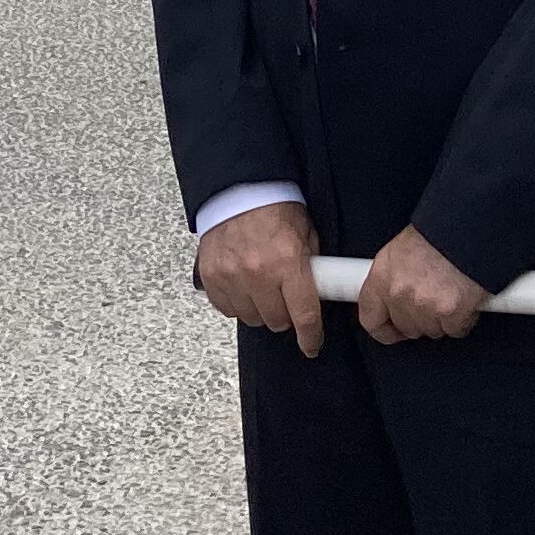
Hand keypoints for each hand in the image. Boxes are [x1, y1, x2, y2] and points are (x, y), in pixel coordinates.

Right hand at [192, 199, 323, 355]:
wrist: (238, 189)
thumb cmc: (274, 207)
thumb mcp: (305, 233)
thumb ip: (312, 267)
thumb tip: (322, 293)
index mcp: (288, 261)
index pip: (304, 315)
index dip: (311, 337)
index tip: (312, 344)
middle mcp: (258, 272)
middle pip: (276, 321)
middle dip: (285, 314)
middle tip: (285, 297)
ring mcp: (231, 276)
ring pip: (251, 318)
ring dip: (260, 309)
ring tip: (262, 286)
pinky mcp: (211, 276)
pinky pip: (227, 308)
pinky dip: (237, 302)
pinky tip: (243, 285)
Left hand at [356, 226, 489, 345]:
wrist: (469, 226)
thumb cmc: (438, 231)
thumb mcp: (402, 249)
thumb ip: (393, 278)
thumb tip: (394, 296)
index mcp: (382, 276)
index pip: (370, 318)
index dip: (383, 328)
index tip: (392, 328)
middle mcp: (399, 294)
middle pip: (406, 327)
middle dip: (420, 318)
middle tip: (432, 299)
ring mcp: (425, 306)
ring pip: (432, 330)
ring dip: (442, 318)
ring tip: (450, 291)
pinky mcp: (452, 313)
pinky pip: (456, 329)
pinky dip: (463, 318)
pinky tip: (465, 298)